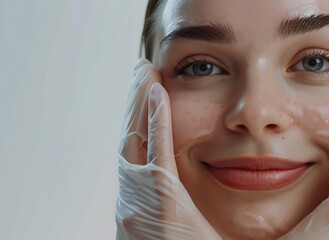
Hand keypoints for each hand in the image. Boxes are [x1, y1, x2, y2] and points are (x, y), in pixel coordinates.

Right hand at [115, 59, 220, 239]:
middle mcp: (135, 203)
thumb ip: (182, 212)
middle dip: (133, 105)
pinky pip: (156, 152)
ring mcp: (141, 202)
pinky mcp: (160, 202)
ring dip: (139, 104)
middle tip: (141, 73)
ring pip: (136, 140)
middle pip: (131, 141)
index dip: (141, 124)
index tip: (149, 96)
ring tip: (144, 72)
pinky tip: (157, 92)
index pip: (141, 156)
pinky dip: (154, 121)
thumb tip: (197, 198)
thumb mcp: (184, 233)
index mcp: (146, 209)